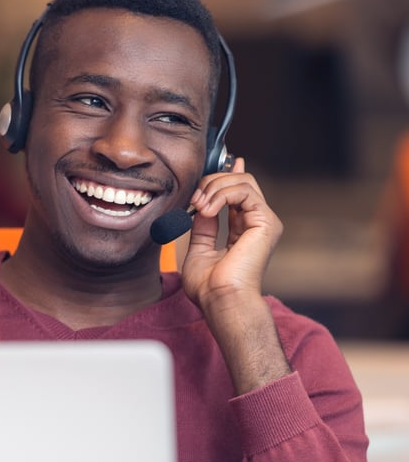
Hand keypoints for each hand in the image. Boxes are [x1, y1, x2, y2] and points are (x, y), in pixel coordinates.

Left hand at [180, 158, 289, 393]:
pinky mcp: (266, 222)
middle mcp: (257, 223)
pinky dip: (221, 195)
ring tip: (198, 206)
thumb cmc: (209, 286)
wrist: (221, 299)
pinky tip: (207, 210)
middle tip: (194, 200)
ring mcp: (264, 221)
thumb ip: (202, 226)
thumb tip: (201, 205)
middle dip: (212, 181)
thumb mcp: (199, 248)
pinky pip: (244, 191)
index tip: (221, 162)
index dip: (229, 174)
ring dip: (214, 187)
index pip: (240, 191)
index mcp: (243, 229)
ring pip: (242, 181)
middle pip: (240, 181)